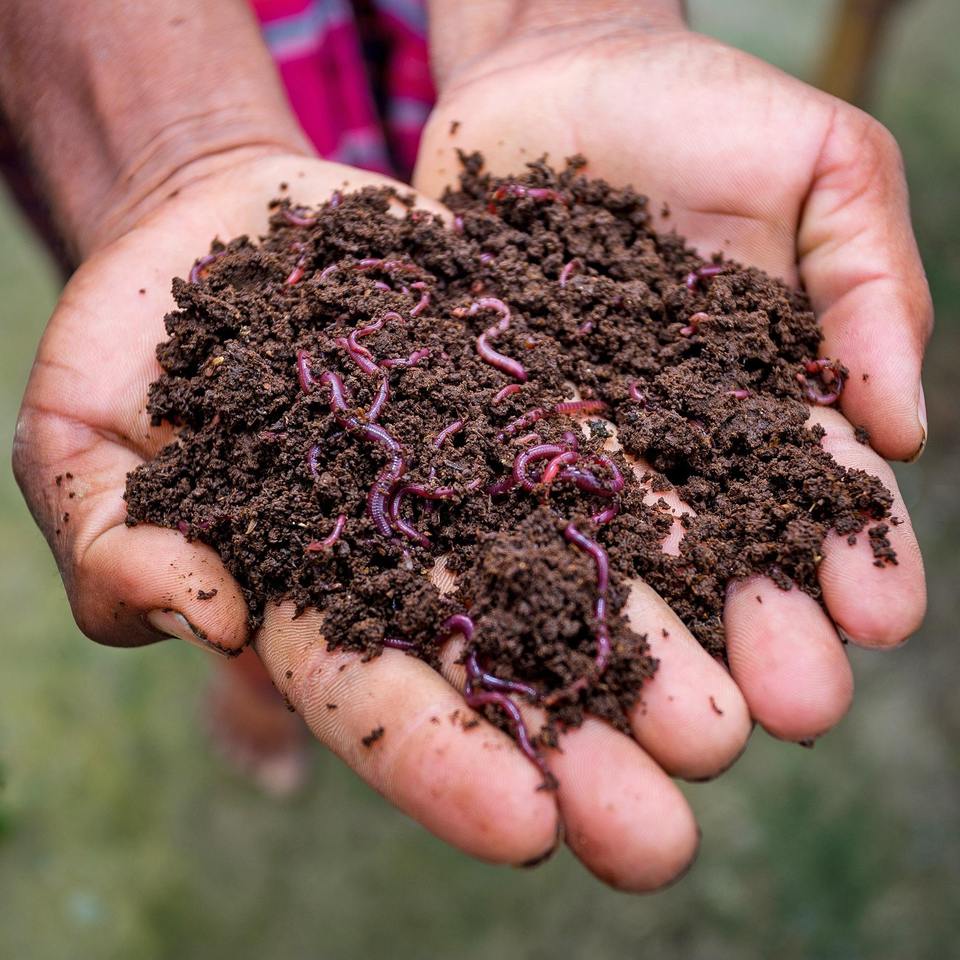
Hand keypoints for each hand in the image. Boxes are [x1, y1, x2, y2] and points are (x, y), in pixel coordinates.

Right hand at [11, 148, 743, 890]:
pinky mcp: (525, 382)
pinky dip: (673, 492)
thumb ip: (117, 544)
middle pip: (504, 658)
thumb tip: (201, 617)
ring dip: (659, 641)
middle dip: (583, 746)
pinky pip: (607, 436)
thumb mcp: (78, 440)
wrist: (218, 222)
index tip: (525, 829)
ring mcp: (480, 465)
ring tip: (741, 716)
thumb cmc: (130, 339)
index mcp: (307, 589)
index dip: (442, 762)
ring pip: (578, 562)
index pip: (372, 696)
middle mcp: (415, 546)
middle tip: (666, 833)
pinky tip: (750, 540)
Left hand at [411, 3, 927, 884]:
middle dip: (754, 628)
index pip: (819, 487)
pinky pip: (498, 488)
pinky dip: (514, 560)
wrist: (553, 73)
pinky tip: (529, 632)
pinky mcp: (482, 412)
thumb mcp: (821, 167)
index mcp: (762, 392)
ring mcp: (572, 431)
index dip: (852, 552)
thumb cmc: (699, 106)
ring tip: (664, 714)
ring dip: (641, 632)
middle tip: (777, 712)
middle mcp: (669, 436)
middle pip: (718, 548)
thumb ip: (863, 286)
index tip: (881, 620)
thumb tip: (907, 427)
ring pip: (610, 547)